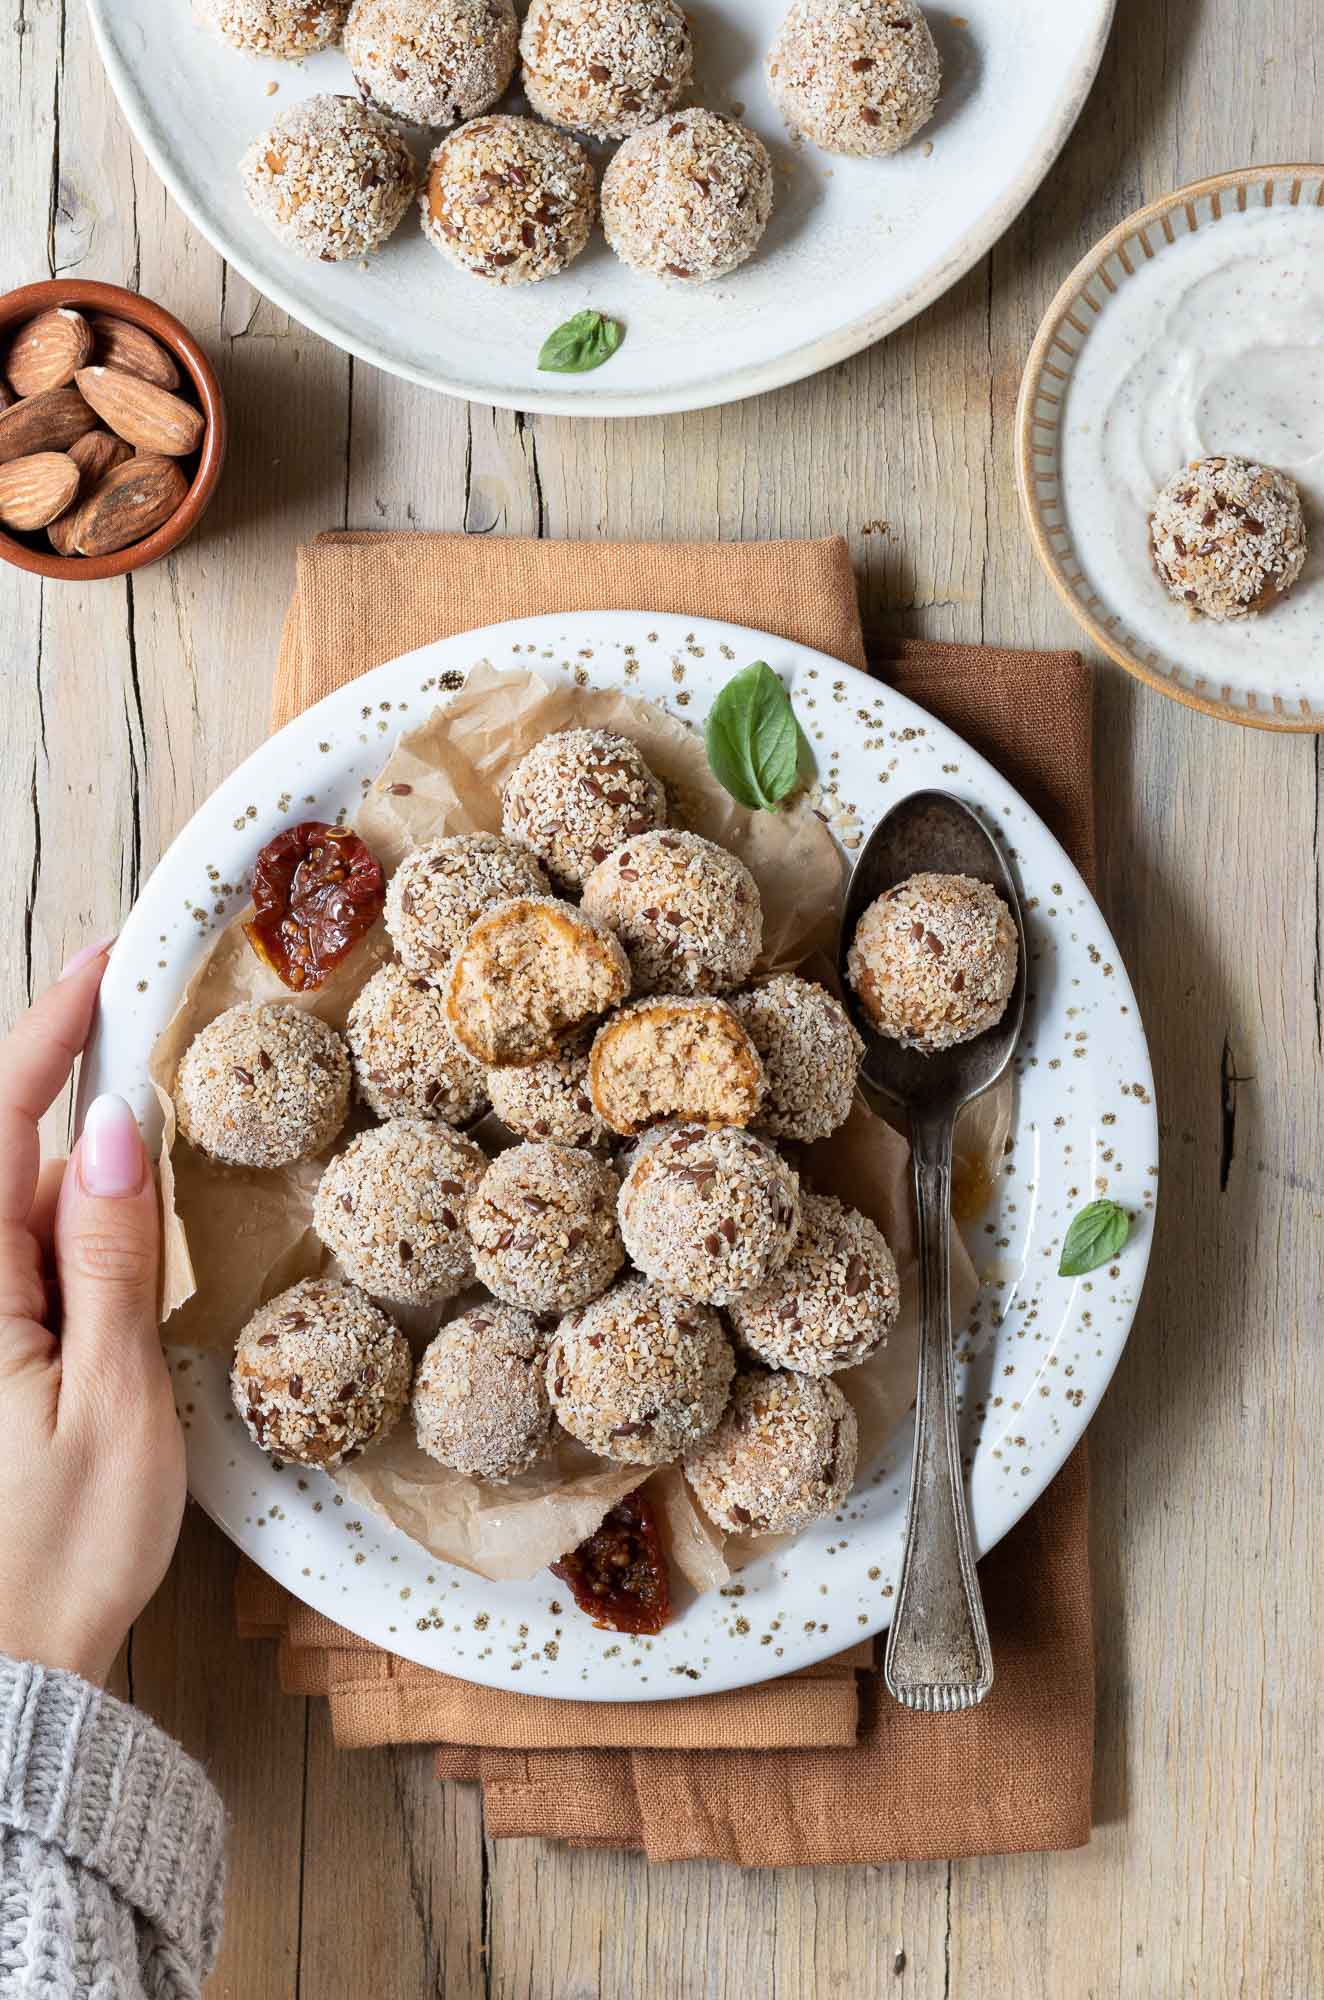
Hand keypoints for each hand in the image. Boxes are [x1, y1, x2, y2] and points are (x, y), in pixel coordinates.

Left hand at [0, 943, 184, 1685]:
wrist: (2, 1679)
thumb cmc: (55, 1558)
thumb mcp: (111, 1406)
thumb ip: (101, 1261)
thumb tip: (105, 1134)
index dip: (46, 1033)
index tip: (100, 963)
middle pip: (1, 1156)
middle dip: (63, 1081)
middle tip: (133, 1021)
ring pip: (14, 1208)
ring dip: (71, 1168)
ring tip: (131, 1142)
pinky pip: (19, 1261)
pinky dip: (66, 1229)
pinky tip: (110, 1241)